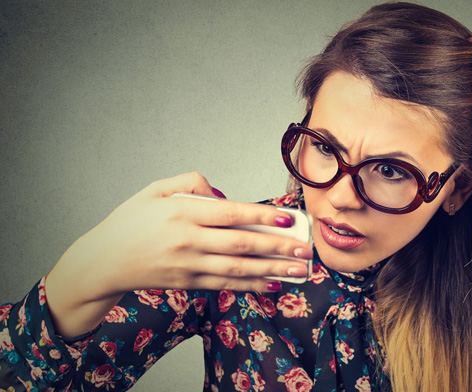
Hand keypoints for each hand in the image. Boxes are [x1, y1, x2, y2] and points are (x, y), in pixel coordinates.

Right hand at [45, 172, 311, 337]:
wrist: (102, 261)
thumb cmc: (131, 221)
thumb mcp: (155, 190)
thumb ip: (191, 182)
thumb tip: (224, 195)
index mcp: (182, 211)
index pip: (231, 213)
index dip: (261, 216)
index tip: (288, 218)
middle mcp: (187, 240)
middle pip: (241, 244)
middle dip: (276, 247)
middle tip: (304, 249)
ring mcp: (188, 264)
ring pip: (237, 268)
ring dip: (271, 270)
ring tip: (297, 270)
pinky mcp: (187, 283)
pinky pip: (224, 284)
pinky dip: (249, 285)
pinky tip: (271, 285)